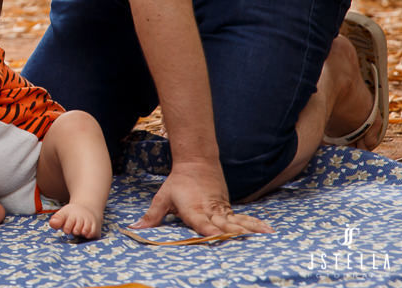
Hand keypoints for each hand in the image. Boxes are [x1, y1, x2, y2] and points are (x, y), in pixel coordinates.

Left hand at [132, 160, 272, 236]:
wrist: (197, 162)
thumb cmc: (178, 183)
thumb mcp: (162, 198)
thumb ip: (152, 216)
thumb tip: (135, 228)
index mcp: (193, 209)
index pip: (201, 222)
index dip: (207, 230)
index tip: (215, 237)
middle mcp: (210, 210)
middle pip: (223, 224)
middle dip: (234, 233)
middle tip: (246, 240)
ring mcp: (221, 209)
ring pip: (237, 220)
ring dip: (251, 228)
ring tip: (266, 235)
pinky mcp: (228, 208)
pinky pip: (242, 218)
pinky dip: (254, 224)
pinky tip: (267, 230)